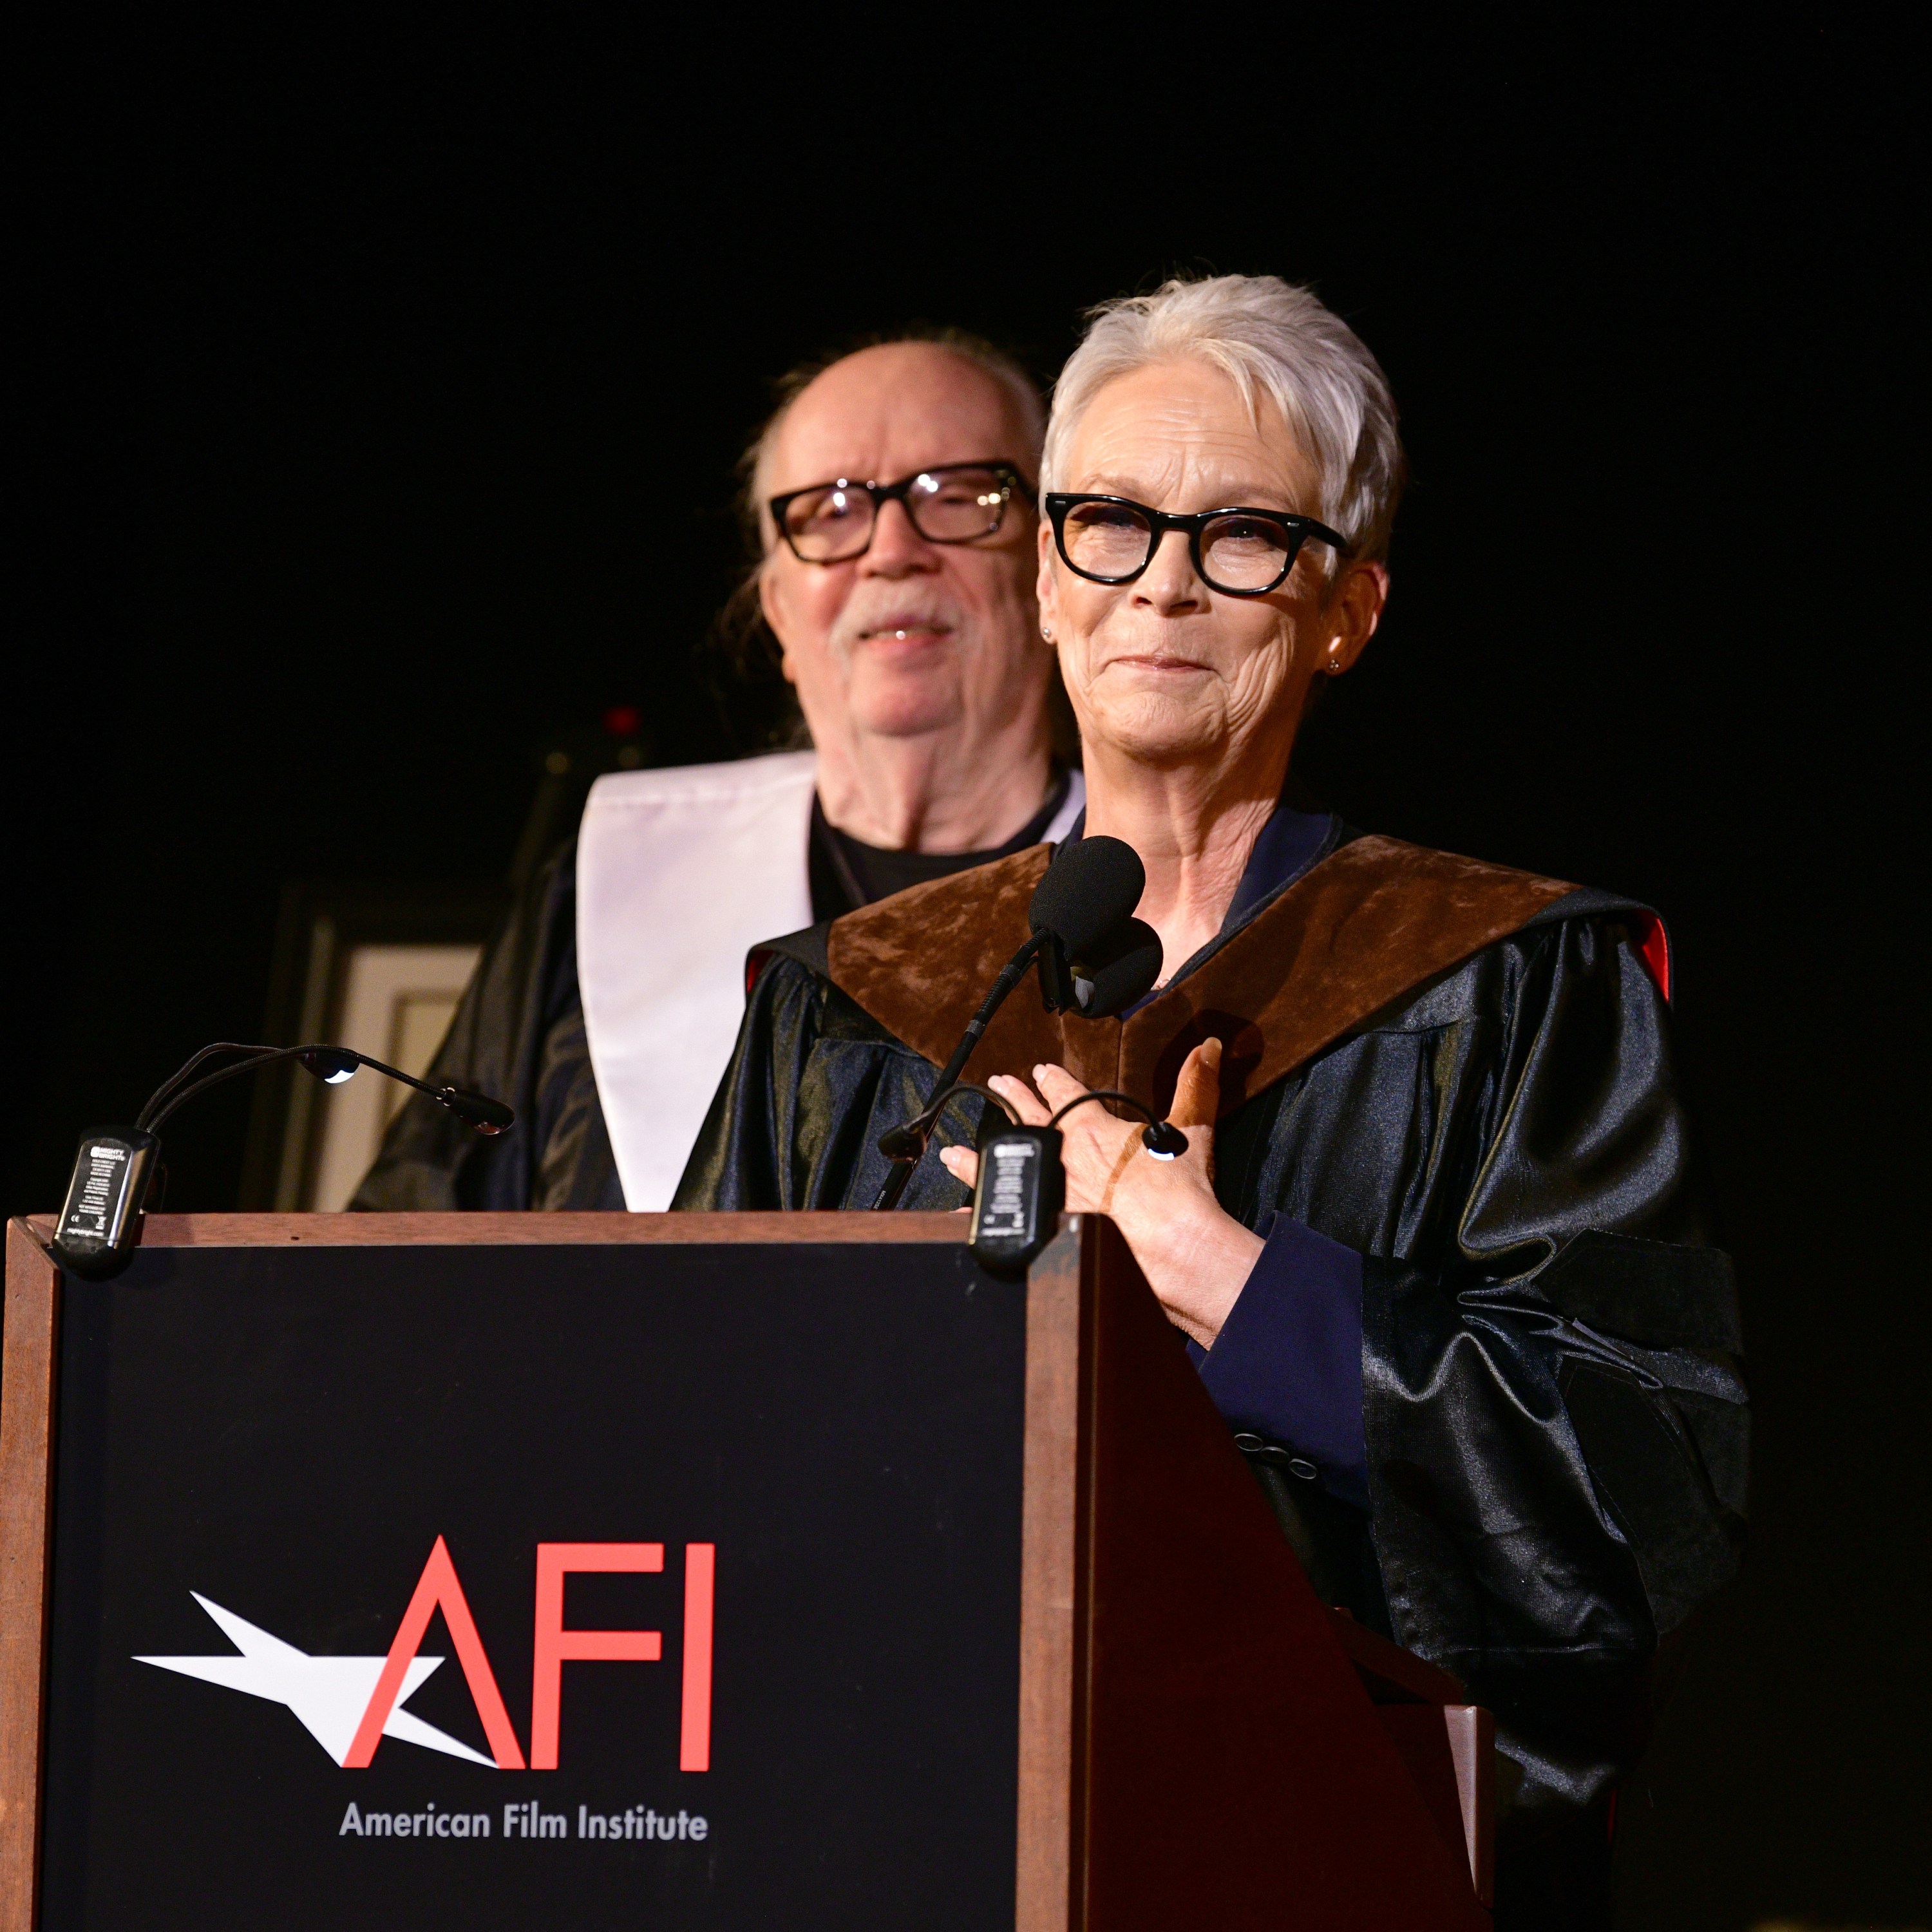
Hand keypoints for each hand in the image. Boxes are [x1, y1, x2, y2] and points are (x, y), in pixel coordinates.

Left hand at [939, 1038, 1261, 1347]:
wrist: (1171, 1244)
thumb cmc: (1180, 1191)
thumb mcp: (1192, 1129)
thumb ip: (1196, 1085)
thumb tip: (1208, 1046)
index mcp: (1094, 1129)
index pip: (1069, 1095)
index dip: (1054, 1080)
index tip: (1041, 1070)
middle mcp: (1063, 1156)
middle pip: (1029, 1121)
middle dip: (1012, 1101)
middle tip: (997, 1086)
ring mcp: (1048, 1192)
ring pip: (1003, 1168)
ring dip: (977, 1157)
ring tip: (953, 1152)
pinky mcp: (1043, 1227)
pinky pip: (1002, 1219)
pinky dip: (979, 1217)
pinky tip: (961, 1217)